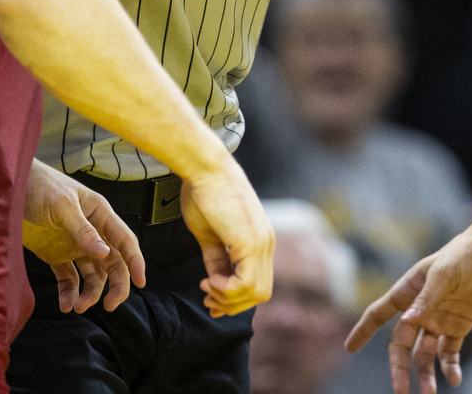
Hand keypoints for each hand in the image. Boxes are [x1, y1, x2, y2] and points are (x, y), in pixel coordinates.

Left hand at [22, 160, 144, 313]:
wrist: (10, 188)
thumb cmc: (40, 186)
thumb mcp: (63, 205)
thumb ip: (83, 230)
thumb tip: (104, 253)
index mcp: (100, 214)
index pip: (124, 241)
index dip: (135, 261)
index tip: (141, 282)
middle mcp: (92, 232)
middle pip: (112, 264)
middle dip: (114, 285)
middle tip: (109, 305)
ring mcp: (74, 245)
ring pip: (92, 276)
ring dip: (89, 293)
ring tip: (78, 307)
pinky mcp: (56, 256)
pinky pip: (68, 279)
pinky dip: (69, 293)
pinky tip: (66, 304)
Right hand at [180, 161, 274, 316]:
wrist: (205, 167)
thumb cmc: (204, 193)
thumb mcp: (209, 234)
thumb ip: (216, 258)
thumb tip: (215, 279)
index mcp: (260, 241)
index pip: (258, 283)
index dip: (235, 298)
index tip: (210, 298)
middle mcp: (267, 243)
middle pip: (260, 294)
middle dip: (232, 304)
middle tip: (208, 300)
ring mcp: (262, 243)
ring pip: (256, 292)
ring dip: (227, 298)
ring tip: (206, 287)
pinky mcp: (250, 241)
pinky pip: (246, 282)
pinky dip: (226, 289)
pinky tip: (209, 280)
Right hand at [346, 230, 471, 393]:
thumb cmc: (463, 255)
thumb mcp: (444, 273)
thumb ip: (427, 298)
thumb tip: (407, 321)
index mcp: (408, 291)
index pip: (378, 313)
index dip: (363, 330)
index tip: (349, 348)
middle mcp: (418, 310)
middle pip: (401, 343)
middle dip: (399, 367)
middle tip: (401, 391)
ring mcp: (437, 320)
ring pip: (424, 354)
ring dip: (425, 374)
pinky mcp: (457, 327)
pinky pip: (449, 353)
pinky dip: (450, 368)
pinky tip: (454, 379)